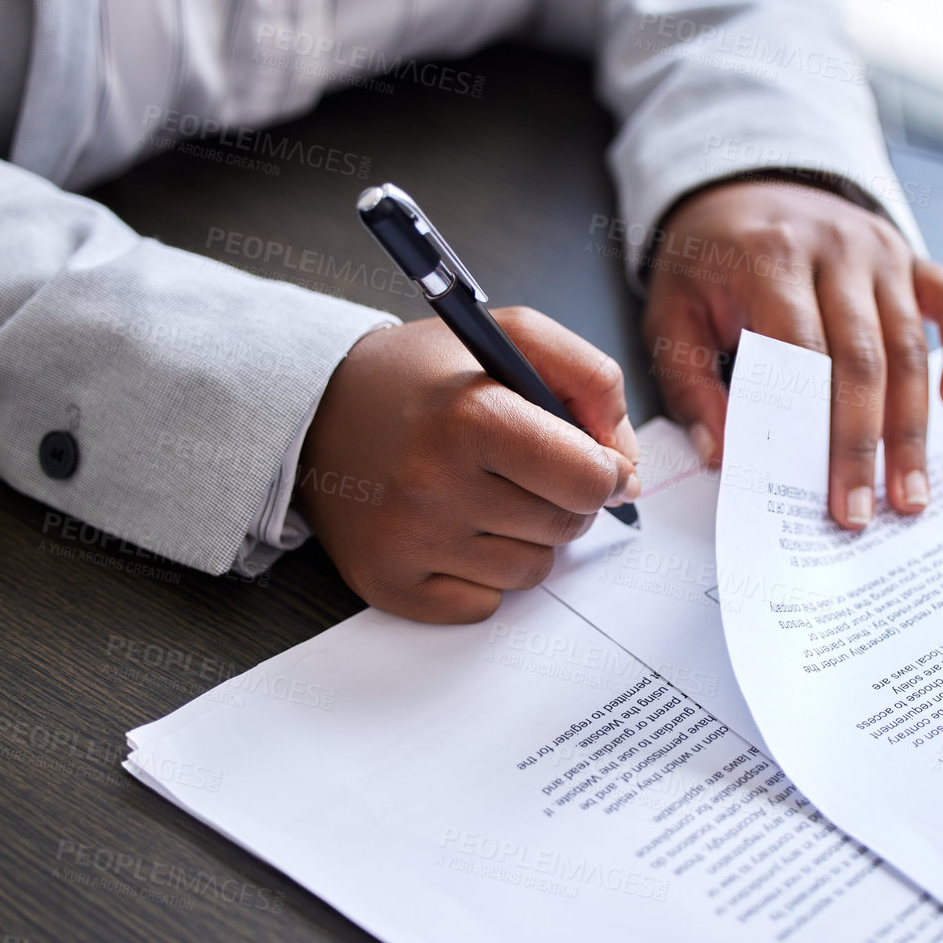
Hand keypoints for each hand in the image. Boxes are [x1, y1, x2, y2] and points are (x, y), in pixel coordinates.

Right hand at [297, 307, 639, 622]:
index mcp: (471, 416)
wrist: (316, 409)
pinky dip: (482, 573)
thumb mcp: (513, 338)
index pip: (588, 479)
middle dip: (561, 498)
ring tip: (481, 493)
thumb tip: (626, 471)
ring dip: (524, 537)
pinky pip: (485, 604)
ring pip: (532, 572)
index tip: (588, 458)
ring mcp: (407, 541)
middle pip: (566, 527)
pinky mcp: (387, 584)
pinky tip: (451, 528)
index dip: (603, 469)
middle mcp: (434, 483)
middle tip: (520, 467)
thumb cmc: (426, 377)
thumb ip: (591, 382)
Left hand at [644, 179, 942, 529]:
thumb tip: (723, 455)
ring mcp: (880, 249)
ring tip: (910, 492)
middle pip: (863, 358)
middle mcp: (834, 249)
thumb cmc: (706, 261)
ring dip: (913, 426)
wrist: (741, 182)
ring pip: (910, 345)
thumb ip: (690, 384)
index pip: (803, 354)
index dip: (814, 428)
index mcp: (769, 258)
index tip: (817, 493)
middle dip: (865, 444)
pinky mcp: (909, 254)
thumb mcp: (672, 312)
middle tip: (865, 512)